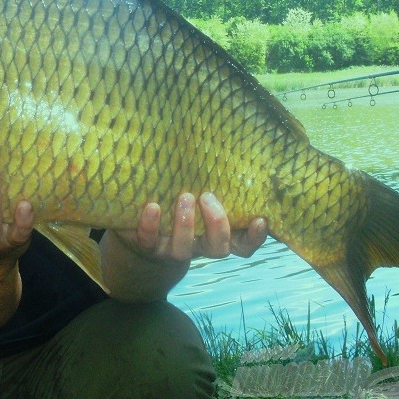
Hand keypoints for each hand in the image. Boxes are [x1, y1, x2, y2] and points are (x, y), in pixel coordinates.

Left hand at [131, 192, 266, 262]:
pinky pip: (148, 241)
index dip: (254, 238)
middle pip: (217, 248)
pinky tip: (153, 206)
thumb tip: (228, 148)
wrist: (138, 225)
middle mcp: (197, 245)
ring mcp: (171, 248)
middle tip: (208, 197)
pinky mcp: (147, 246)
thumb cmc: (178, 200)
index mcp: (215, 234)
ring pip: (184, 249)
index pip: (243, 244)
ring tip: (185, 197)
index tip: (260, 219)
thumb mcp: (199, 191)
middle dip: (217, 224)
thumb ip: (214, 182)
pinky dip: (150, 225)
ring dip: (186, 224)